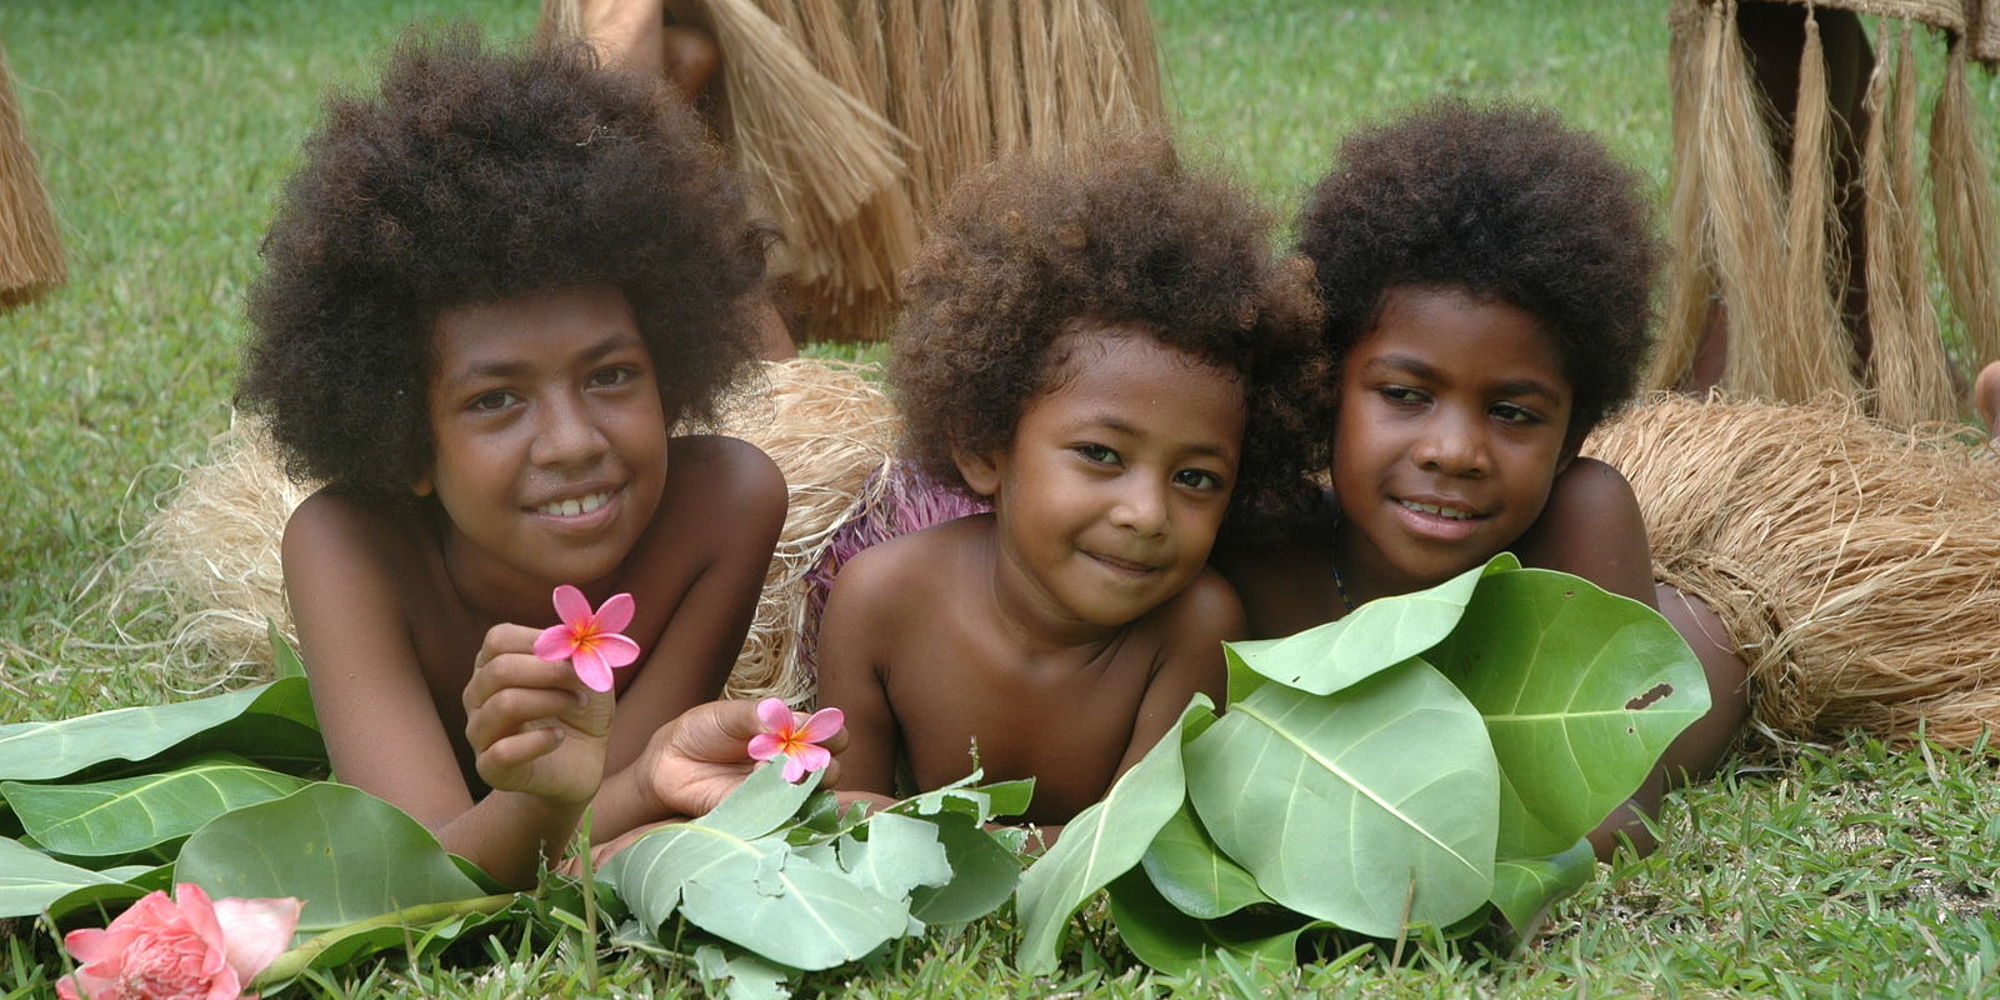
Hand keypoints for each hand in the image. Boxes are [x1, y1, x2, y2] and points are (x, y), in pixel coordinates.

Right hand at [462, 623, 613, 804]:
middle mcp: (477, 696)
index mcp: (494, 665)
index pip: (499, 639)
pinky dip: (539, 741)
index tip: (575, 654)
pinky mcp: (489, 767)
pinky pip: (503, 751)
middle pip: (500, 669)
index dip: (541, 642)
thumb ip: (576, 651)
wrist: (583, 761)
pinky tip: (558, 738)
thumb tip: (570, 637)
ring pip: (504, 705)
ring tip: (577, 706)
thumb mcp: (587, 673)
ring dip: (552, 702)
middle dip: (550, 672)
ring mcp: (479, 732)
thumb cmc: (580, 709)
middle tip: (583, 684)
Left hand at [637, 699, 848, 817]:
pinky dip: (774, 798)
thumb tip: (783, 718)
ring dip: (802, 781)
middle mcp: (790, 764)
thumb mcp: (729, 714)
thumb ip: (757, 715)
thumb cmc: (702, 731)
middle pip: (828, 769)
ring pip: (808, 793)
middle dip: (824, 762)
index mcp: (790, 735)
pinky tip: (759, 781)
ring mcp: (775, 791)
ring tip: (782, 769)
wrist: (668, 761)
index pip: (828, 735)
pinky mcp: (755, 812)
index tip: (818, 730)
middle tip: (804, 754)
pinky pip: (777, 811)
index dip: (831, 734)